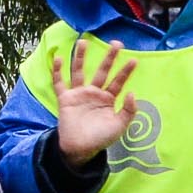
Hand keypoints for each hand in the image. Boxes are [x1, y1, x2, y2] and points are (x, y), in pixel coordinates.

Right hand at [51, 38, 138, 166]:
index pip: (118, 82)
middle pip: (102, 71)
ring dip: (80, 57)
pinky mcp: (65, 99)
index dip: (125, 72)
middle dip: (109, 58)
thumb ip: (129, 111)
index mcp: (108, 99)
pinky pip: (60, 83)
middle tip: (116, 43)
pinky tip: (59, 58)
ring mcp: (79, 94)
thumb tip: (132, 93)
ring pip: (79, 71)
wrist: (80, 150)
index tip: (134, 60)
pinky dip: (58, 71)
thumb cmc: (100, 138)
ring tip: (83, 42)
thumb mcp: (119, 127)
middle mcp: (94, 93)